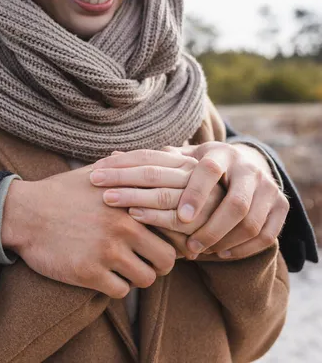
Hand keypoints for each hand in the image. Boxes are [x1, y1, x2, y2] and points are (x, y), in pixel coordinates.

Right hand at [1, 166, 176, 298]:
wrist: (24, 213)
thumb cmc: (59, 192)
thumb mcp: (92, 173)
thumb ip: (119, 168)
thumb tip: (132, 158)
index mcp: (130, 204)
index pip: (173, 228)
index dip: (173, 239)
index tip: (161, 243)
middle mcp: (124, 228)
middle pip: (166, 259)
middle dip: (158, 264)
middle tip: (145, 261)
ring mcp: (107, 252)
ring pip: (146, 279)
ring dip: (137, 277)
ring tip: (125, 270)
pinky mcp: (89, 273)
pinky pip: (120, 292)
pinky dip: (116, 287)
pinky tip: (105, 277)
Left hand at [90, 150, 221, 258]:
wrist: (244, 214)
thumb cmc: (194, 195)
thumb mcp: (171, 177)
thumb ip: (146, 166)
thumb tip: (112, 154)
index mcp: (185, 161)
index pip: (147, 157)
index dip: (120, 162)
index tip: (94, 168)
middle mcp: (196, 174)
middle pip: (152, 172)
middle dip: (120, 176)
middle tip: (94, 180)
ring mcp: (204, 196)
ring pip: (163, 194)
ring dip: (133, 196)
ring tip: (108, 198)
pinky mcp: (208, 220)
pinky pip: (178, 219)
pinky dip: (154, 217)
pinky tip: (133, 215)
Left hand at [171, 142, 288, 257]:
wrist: (243, 164)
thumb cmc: (202, 166)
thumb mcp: (186, 157)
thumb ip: (163, 162)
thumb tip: (126, 160)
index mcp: (221, 153)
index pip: (209, 170)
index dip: (196, 194)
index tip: (181, 217)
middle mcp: (249, 168)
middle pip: (236, 204)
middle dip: (212, 229)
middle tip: (190, 246)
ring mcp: (268, 187)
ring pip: (252, 223)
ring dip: (225, 241)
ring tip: (201, 251)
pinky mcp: (281, 206)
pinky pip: (267, 235)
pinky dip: (244, 248)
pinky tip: (222, 254)